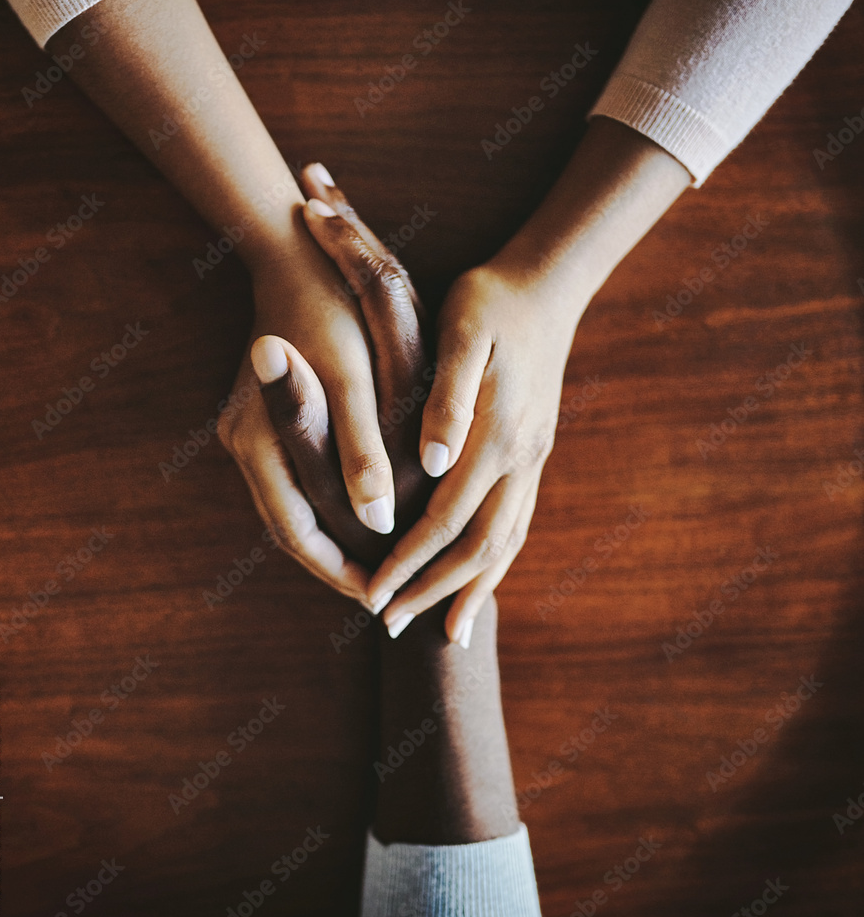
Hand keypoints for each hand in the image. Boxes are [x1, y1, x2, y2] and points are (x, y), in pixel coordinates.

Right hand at [217, 168, 410, 602]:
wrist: (299, 253)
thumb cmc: (334, 311)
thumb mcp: (355, 380)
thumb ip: (360, 451)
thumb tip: (376, 521)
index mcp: (258, 437)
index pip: (295, 530)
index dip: (337, 567)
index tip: (376, 596)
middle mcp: (241, 440)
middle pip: (288, 526)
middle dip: (335, 560)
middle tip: (382, 591)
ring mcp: (247, 429)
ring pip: (291, 504)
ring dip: (332, 535)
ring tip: (379, 562)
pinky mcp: (262, 417)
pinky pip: (294, 476)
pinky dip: (327, 502)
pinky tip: (364, 511)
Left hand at [370, 255, 581, 643]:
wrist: (544, 286)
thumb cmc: (487, 302)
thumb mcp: (461, 333)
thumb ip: (448, 400)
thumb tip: (431, 465)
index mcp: (498, 433)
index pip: (447, 517)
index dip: (409, 561)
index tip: (373, 595)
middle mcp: (521, 457)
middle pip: (479, 546)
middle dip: (434, 589)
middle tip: (390, 624)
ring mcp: (533, 459)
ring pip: (506, 543)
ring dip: (472, 589)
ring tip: (444, 631)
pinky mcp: (534, 455)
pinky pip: (519, 524)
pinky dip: (499, 563)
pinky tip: (481, 583)